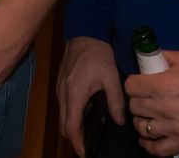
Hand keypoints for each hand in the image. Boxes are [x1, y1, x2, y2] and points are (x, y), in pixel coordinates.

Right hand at [57, 37, 125, 156]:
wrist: (85, 32)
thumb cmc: (98, 54)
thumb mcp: (111, 77)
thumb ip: (116, 101)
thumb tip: (120, 121)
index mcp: (75, 95)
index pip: (72, 127)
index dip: (78, 143)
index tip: (86, 153)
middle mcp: (63, 94)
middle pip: (64, 125)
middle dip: (74, 138)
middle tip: (89, 145)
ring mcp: (59, 88)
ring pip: (62, 116)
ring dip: (71, 127)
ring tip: (88, 132)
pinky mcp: (60, 83)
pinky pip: (62, 106)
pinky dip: (70, 115)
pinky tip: (83, 113)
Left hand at [125, 50, 178, 154]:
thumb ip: (165, 57)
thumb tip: (150, 57)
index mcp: (162, 85)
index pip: (131, 86)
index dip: (134, 83)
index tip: (140, 84)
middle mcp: (163, 107)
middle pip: (134, 106)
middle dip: (138, 100)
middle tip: (146, 98)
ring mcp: (172, 127)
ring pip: (142, 127)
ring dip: (142, 120)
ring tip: (149, 116)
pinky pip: (157, 149)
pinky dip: (148, 144)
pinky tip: (148, 137)